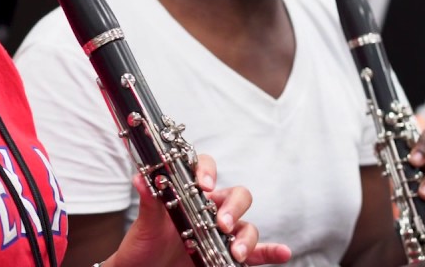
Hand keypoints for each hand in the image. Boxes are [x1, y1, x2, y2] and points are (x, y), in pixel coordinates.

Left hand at [108, 154, 290, 266]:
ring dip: (248, 237)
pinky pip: (256, 253)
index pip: (204, 169)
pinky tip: (283, 253)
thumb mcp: (144, 224)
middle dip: (234, 208)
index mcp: (189, 194)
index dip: (207, 171)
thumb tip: (141, 178)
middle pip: (236, 196)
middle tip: (221, 225)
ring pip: (247, 226)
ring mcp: (221, 233)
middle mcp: (209, 210)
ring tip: (236, 252)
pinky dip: (271, 252)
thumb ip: (149, 201)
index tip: (203, 185)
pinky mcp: (228, 255)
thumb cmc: (142, 245)